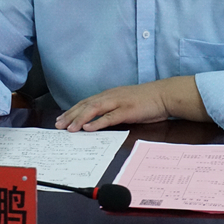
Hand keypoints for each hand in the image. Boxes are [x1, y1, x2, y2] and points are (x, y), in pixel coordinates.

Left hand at [54, 76, 210, 131]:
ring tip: (69, 128)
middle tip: (58, 125)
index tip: (61, 119)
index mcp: (110, 94)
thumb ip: (113, 109)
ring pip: (94, 109)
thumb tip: (99, 120)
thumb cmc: (147, 100)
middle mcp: (111, 96)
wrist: (164, 95)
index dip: (73, 111)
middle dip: (71, 115)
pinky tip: (89, 128)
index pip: (86, 102)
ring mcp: (119, 102)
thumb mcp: (126, 103)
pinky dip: (97, 122)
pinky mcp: (127, 110)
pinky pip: (109, 116)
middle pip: (86, 105)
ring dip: (80, 119)